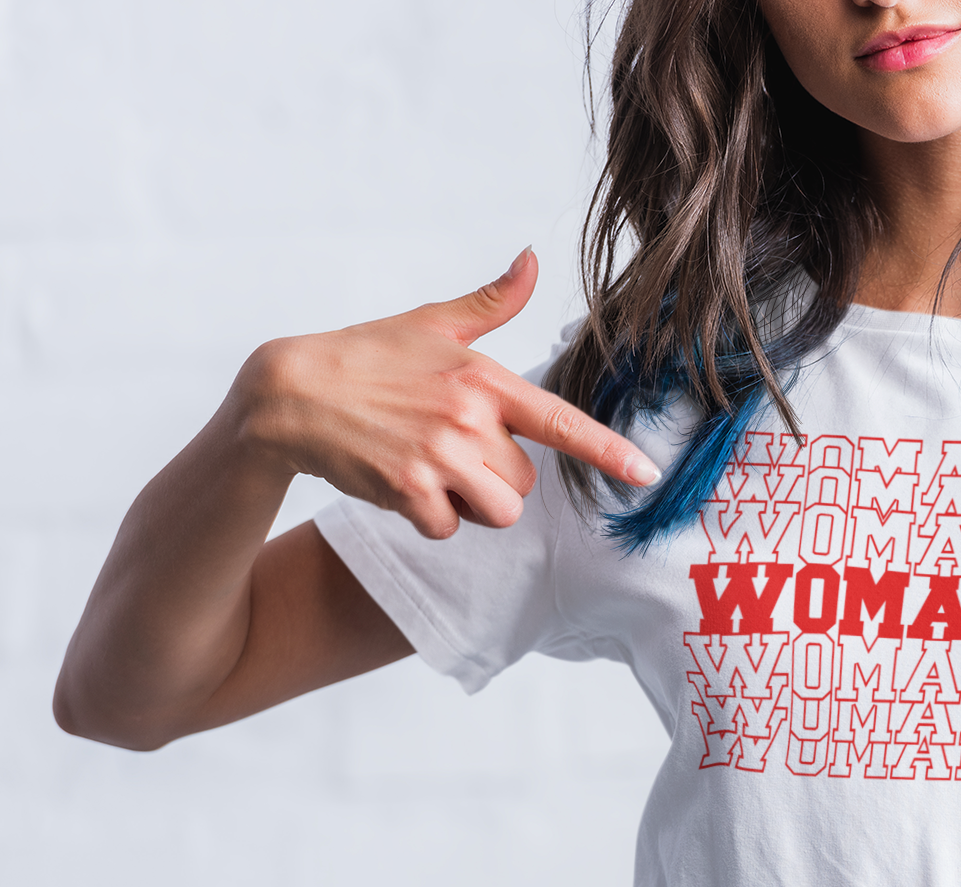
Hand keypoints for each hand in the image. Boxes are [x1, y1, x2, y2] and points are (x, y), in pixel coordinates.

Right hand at [225, 247, 659, 538]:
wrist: (289, 395)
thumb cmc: (366, 357)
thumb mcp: (432, 324)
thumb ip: (492, 302)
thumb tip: (533, 259)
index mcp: (483, 380)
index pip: (561, 422)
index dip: (608, 451)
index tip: (647, 474)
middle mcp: (468, 419)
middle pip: (524, 483)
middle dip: (494, 478)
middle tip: (447, 449)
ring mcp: (438, 456)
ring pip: (496, 511)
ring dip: (469, 504)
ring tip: (431, 471)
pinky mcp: (407, 490)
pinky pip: (448, 528)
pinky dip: (429, 518)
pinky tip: (402, 485)